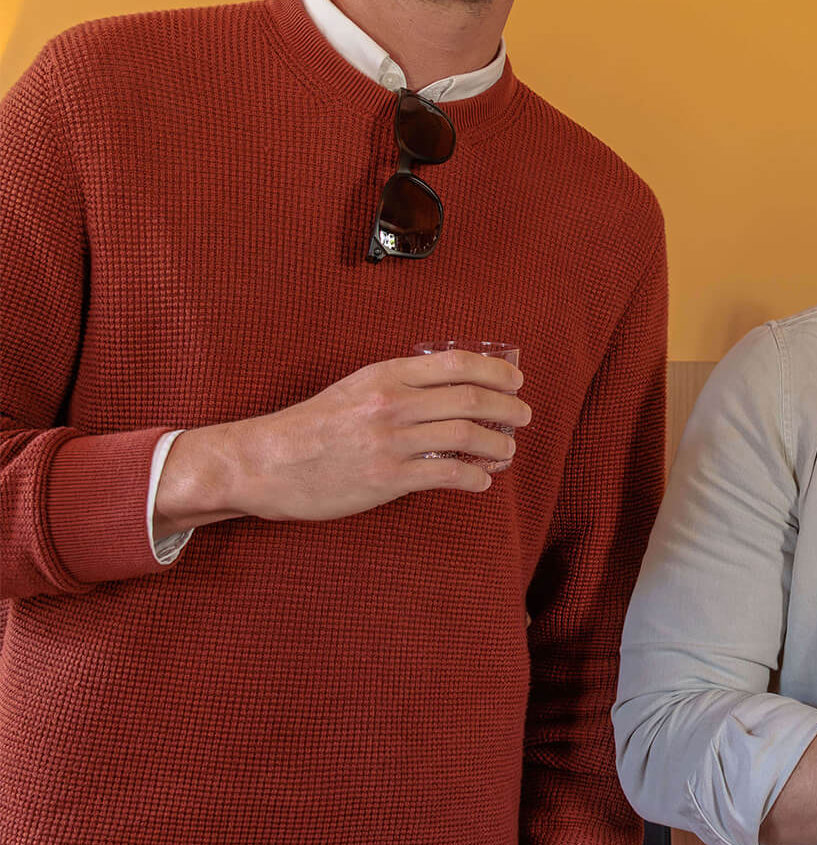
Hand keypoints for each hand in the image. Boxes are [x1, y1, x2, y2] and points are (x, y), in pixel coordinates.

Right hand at [153, 352, 529, 537]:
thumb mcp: (355, 388)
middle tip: (522, 417)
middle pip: (470, 399)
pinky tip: (481, 481)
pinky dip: (474, 477)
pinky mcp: (387, 478)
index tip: (515, 380)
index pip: (456, 363)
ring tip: (506, 450)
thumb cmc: (311, 427)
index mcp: (385, 374)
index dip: (495, 370)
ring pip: (465, 436)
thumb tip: (448, 389)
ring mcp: (390, 441)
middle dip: (507, 408)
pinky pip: (446, 475)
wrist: (265, 462)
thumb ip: (398, 385)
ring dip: (497, 444)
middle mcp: (391, 402)